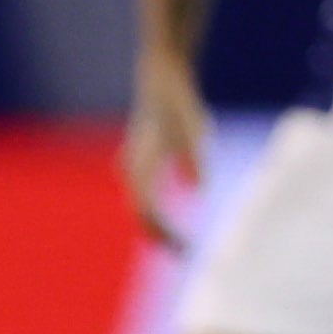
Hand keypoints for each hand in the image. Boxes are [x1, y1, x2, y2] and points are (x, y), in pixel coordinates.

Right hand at [125, 49, 209, 250]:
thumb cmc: (179, 103)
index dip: (163, 232)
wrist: (160, 79)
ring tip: (178, 246)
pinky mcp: (141, 163)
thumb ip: (195, 158)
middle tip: (185, 254)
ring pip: (140, 206)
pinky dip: (156, 213)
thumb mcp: (194, 128)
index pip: (146, 209)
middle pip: (141, 212)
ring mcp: (133, 165)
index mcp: (142, 163)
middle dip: (161, 235)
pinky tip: (171, 224)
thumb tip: (200, 191)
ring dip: (157, 228)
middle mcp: (132, 168)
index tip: (183, 248)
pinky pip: (144, 196)